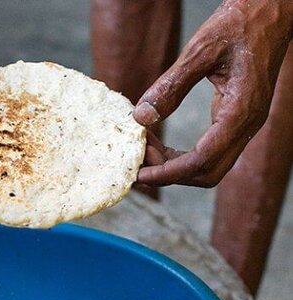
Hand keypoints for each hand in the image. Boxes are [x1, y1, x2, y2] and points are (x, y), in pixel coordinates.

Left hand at [133, 0, 292, 186]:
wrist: (270, 12)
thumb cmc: (239, 24)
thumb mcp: (201, 49)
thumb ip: (172, 85)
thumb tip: (141, 117)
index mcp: (241, 110)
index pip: (203, 159)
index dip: (170, 172)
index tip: (141, 174)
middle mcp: (247, 124)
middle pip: (208, 172)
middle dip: (170, 174)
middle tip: (138, 163)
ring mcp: (244, 124)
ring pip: (208, 165)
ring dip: (174, 165)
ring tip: (145, 149)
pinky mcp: (236, 120)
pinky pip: (209, 151)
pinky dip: (181, 154)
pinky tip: (157, 142)